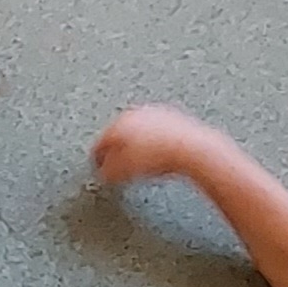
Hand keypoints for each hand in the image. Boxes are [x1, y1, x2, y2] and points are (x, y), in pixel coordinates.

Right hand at [91, 104, 215, 184]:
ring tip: (141, 165)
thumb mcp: (119, 173)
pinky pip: (157, 133)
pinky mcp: (173, 117)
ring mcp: (155, 113)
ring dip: (136, 148)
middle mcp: (134, 114)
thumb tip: (103, 172)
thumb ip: (105, 172)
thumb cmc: (156, 156)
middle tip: (120, 169)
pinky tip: (158, 157)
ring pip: (138, 133)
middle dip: (117, 152)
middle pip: (118, 136)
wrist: (189, 149)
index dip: (97, 162)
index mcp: (116, 123)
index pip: (98, 144)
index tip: (101, 172)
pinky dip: (154, 145)